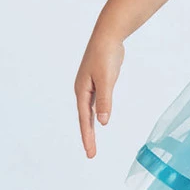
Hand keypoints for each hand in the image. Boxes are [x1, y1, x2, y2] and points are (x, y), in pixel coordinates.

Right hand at [75, 33, 125, 157]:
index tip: (90, 152)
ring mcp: (89, 86)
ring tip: (92, 141)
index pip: (84, 120)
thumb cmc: (105, 56)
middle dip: (88, 136)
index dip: (87, 137)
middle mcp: (83, 90)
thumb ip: (105, 101)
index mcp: (82, 91)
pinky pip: (96, 102)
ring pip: (89, 111)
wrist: (107, 36)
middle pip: (84, 118)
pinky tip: (99, 117)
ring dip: (90, 126)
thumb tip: (102, 122)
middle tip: (91, 153)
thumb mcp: (106, 80)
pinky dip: (97, 112)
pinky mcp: (97, 81)